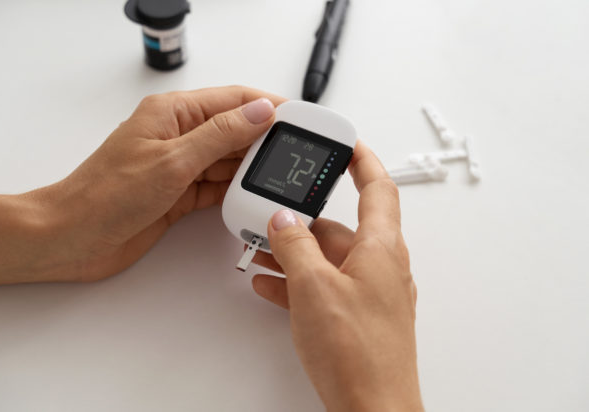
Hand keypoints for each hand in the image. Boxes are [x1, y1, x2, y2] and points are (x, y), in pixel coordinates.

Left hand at [0, 86, 284, 285]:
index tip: (298, 117)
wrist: (73, 239)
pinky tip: (252, 196)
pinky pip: (217, 187)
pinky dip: (235, 192)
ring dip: (252, 169)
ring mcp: (179, 166)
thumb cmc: (106, 195)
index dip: (268, 106)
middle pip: (234, 130)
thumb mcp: (172, 160)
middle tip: (296, 154)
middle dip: (265, 140)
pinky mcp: (179, 194)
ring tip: (281, 177)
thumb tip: (260, 112)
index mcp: (173, 113)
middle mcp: (179, 136)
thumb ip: (220, 135)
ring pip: (228, 161)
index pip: (233, 100)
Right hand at [251, 142, 422, 411]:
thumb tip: (284, 220)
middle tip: (274, 213)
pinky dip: (298, 280)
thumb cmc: (358, 353)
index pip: (379, 187)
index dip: (362, 160)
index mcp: (382, 248)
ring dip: (295, 252)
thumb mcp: (314, 287)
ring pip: (328, 259)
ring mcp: (369, 293)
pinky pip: (325, 286)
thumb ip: (295, 246)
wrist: (373, 410)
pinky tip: (270, 284)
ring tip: (261, 251)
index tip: (346, 143)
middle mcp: (380, 266)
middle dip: (304, 221)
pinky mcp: (356, 316)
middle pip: (340, 227)